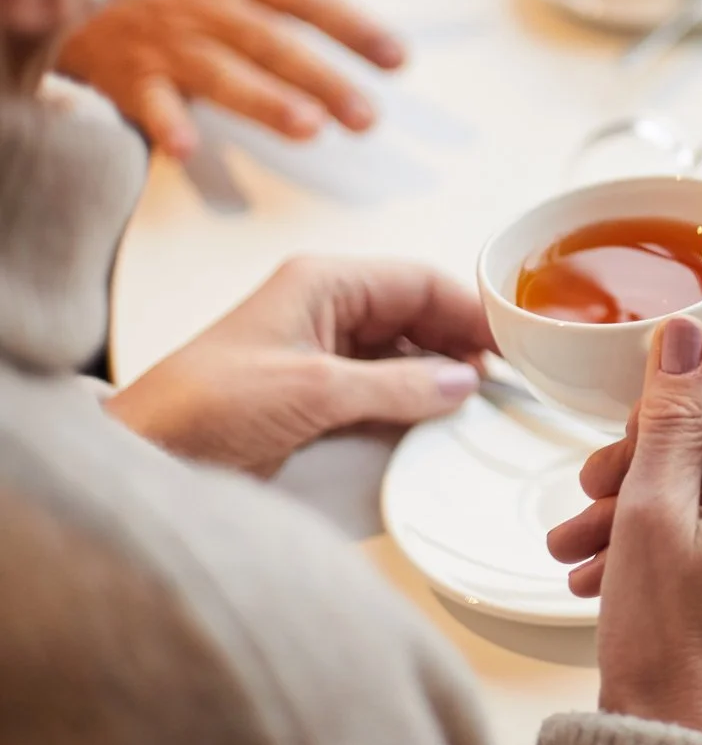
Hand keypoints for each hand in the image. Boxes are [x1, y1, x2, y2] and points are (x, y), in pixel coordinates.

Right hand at [57, 0, 405, 157]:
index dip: (354, 26)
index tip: (399, 58)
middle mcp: (212, 6)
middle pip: (274, 45)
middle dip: (322, 81)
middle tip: (367, 120)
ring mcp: (170, 41)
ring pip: (222, 74)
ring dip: (262, 101)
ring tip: (308, 129)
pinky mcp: (129, 72)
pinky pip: (146, 100)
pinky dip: (163, 122)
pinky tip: (183, 149)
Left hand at [106, 257, 491, 476]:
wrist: (143, 463)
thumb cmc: (203, 409)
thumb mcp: (313, 391)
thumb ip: (397, 384)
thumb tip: (463, 382)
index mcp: (322, 283)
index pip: (419, 281)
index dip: (470, 308)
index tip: (515, 340)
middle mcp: (325, 310)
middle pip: (418, 314)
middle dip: (463, 342)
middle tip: (509, 378)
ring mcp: (321, 353)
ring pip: (406, 352)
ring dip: (443, 375)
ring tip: (482, 404)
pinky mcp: (315, 396)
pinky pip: (384, 387)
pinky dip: (416, 401)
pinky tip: (440, 423)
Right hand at [546, 317, 701, 744]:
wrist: (675, 743)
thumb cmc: (664, 646)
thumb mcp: (651, 510)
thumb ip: (673, 412)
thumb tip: (685, 333)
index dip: (681, 384)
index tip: (630, 418)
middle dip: (651, 450)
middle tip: (593, 489)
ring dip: (648, 495)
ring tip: (583, 536)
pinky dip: (677, 527)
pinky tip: (612, 561)